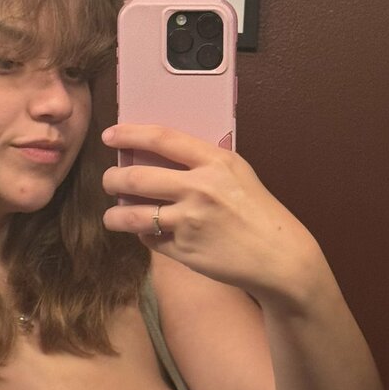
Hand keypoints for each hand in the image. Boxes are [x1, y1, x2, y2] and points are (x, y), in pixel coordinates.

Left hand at [101, 124, 322, 305]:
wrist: (279, 255)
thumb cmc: (258, 212)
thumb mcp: (236, 174)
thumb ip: (201, 163)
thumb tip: (156, 156)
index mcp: (215, 162)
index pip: (162, 139)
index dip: (129, 134)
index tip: (109, 135)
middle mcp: (199, 189)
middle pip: (137, 178)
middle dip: (112, 179)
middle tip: (109, 181)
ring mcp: (190, 221)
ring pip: (133, 215)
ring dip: (114, 216)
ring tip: (112, 216)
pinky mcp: (185, 251)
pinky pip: (150, 239)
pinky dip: (145, 236)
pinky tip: (149, 233)